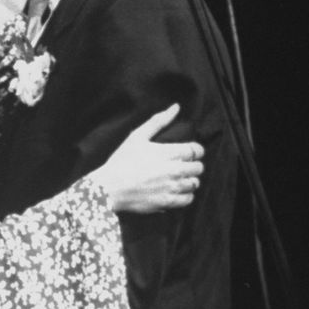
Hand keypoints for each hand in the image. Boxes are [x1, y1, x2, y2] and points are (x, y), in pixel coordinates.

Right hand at [90, 104, 204, 213]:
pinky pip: (188, 199)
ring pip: (194, 184)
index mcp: (170, 152)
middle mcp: (175, 170)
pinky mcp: (167, 202)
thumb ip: (158, 121)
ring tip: (179, 178)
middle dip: (193, 165)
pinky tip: (176, 191)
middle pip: (198, 168)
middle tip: (182, 165)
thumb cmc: (122, 160)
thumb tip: (176, 107)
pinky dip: (186, 195)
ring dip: (189, 180)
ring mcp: (172, 187)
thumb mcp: (137, 136)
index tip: (189, 152)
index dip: (195, 150)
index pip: (197, 150)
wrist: (110, 187)